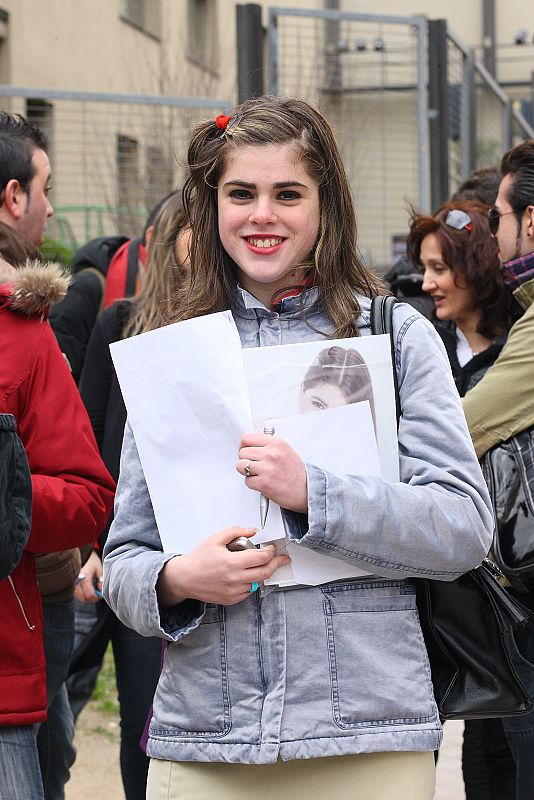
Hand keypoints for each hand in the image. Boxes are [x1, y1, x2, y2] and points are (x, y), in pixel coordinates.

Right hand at [75, 550, 102, 602]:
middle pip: (84, 598)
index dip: (97, 597)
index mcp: (85, 578)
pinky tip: (87, 589)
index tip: (101, 595)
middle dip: (92, 599)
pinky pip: (77, 594)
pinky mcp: (71, 585)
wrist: (81, 555)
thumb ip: (102, 582)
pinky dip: (83, 594)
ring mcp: (72, 584)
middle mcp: (77, 582)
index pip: (89, 595)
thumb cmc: (92, 562)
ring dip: (87, 597)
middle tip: (98, 594)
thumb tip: (102, 592)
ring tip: (93, 590)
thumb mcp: (99, 570)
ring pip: (80, 598)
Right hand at [156, 526, 290, 606]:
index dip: (271, 552)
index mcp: (231, 562)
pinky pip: (249, 592)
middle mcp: (234, 579)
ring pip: (258, 583)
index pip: (261, 558)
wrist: (184, 578)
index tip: (271, 548)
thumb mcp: (216, 538)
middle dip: (276, 564)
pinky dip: (252, 583)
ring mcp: (233, 591)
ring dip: (263, 574)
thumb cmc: (198, 559)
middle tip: (281, 559)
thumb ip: (236, 531)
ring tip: (259, 565)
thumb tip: (253, 530)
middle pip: (265, 573)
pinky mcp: (231, 599)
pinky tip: (247, 576)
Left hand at [237, 433, 307, 513]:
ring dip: (246, 471)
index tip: (247, 451)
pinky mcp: (264, 483)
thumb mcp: (285, 450)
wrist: (306, 490)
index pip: (247, 438)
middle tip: (254, 465)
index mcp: (276, 443)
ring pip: (241, 466)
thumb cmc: (295, 472)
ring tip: (257, 474)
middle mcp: (271, 454)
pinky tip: (262, 482)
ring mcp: (267, 468)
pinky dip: (252, 483)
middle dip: (246, 460)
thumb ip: (268, 445)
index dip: (244, 446)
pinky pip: (247, 480)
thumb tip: (249, 443)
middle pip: (242, 452)